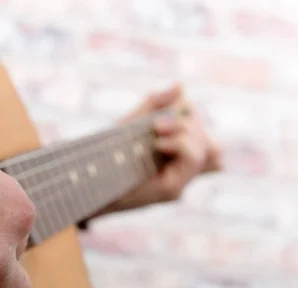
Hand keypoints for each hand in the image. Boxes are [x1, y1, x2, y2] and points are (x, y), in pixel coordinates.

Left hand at [105, 84, 222, 211]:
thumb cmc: (107, 155)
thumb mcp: (132, 124)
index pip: (206, 136)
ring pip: (209, 149)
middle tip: (157, 125)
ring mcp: (180, 183)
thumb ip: (155, 105)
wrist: (86, 183)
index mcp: (177, 158)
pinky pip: (194, 160)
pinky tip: (158, 144)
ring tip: (157, 132)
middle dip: (188, 124)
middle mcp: (183, 174)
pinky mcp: (171, 191)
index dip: (191, 118)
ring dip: (185, 132)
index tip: (161, 117)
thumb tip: (181, 86)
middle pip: (211, 142)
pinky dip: (181, 144)